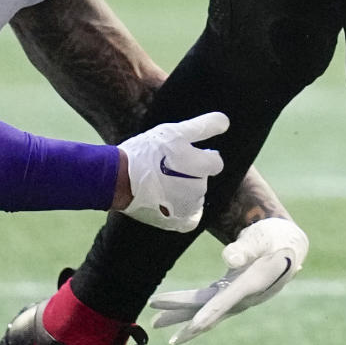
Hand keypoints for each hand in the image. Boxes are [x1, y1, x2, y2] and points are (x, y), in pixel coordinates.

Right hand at [118, 112, 227, 231]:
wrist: (119, 178)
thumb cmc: (148, 151)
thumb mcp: (175, 132)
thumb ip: (203, 127)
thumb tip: (226, 121)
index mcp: (202, 166)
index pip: (215, 162)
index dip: (200, 157)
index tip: (182, 155)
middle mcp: (200, 189)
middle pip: (202, 180)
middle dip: (190, 174)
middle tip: (166, 167)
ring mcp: (188, 208)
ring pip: (194, 197)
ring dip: (184, 191)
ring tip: (161, 183)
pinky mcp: (177, 223)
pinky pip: (189, 218)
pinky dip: (181, 211)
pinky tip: (167, 201)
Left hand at [150, 217, 307, 344]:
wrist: (290, 247)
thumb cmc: (275, 238)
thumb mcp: (263, 239)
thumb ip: (247, 248)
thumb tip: (228, 257)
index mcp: (252, 284)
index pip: (226, 301)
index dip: (210, 313)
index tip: (194, 326)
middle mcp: (243, 297)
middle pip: (208, 307)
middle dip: (182, 314)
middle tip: (153, 322)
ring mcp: (237, 298)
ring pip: (205, 309)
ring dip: (181, 316)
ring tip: (154, 323)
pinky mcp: (232, 293)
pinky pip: (207, 303)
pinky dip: (191, 308)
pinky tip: (173, 313)